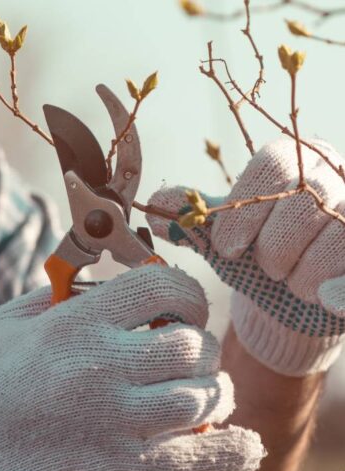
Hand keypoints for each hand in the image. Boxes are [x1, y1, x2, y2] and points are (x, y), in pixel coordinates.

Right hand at [0, 266, 263, 470]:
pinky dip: (228, 452)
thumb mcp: (13, 319)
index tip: (186, 300)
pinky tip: (247, 443)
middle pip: (191, 344)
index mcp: (77, 324)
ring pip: (199, 396)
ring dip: (211, 387)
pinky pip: (190, 461)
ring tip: (202, 384)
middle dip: (200, 341)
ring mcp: (113, 419)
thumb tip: (110, 281)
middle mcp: (102, 366)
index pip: (160, 288)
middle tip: (189, 346)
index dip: (186, 288)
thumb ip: (64, 293)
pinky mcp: (116, 464)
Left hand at [147, 137, 344, 375]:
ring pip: (338, 233)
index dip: (242, 213)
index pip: (271, 167)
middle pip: (304, 199)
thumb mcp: (223, 238)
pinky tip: (325, 299)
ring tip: (294, 283)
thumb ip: (193, 221)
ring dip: (304, 274)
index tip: (226, 249)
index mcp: (293, 160)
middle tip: (267, 269)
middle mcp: (334, 173)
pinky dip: (334, 290)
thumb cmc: (256, 257)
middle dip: (274, 248)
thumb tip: (155, 205)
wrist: (293, 295)